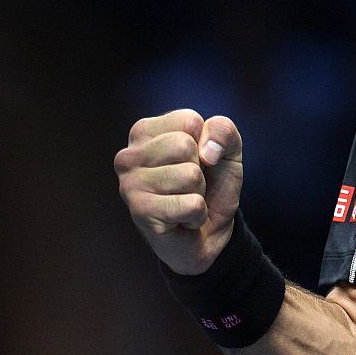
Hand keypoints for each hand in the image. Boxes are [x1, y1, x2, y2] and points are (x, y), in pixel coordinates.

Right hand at [114, 109, 243, 275]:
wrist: (210, 232)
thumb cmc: (212, 185)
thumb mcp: (227, 151)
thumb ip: (223, 131)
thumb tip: (207, 151)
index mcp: (144, 132)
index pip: (190, 121)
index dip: (206, 143)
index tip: (198, 160)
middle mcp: (128, 156)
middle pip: (185, 146)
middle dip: (201, 169)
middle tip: (190, 185)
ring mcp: (130, 186)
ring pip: (190, 175)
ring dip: (198, 193)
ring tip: (184, 201)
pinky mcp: (141, 213)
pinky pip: (191, 204)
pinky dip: (197, 214)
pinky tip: (182, 219)